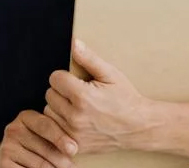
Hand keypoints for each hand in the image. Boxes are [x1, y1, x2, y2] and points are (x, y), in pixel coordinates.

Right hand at [0, 109, 77, 167]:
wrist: (9, 160)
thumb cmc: (35, 148)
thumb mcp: (43, 136)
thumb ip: (55, 136)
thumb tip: (72, 149)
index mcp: (25, 117)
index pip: (46, 125)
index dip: (60, 137)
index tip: (74, 149)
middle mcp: (13, 129)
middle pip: (46, 148)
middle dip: (63, 161)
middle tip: (72, 166)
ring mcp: (7, 147)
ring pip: (41, 165)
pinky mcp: (3, 164)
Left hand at [44, 39, 155, 154]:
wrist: (138, 127)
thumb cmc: (125, 99)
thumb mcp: (110, 74)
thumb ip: (89, 58)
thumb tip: (74, 43)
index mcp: (83, 97)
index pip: (55, 78)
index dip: (64, 76)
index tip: (75, 80)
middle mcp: (75, 117)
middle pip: (50, 95)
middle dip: (61, 91)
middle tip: (78, 93)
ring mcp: (74, 134)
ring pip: (50, 112)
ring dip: (59, 107)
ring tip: (76, 106)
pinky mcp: (75, 145)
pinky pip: (55, 130)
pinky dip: (61, 123)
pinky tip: (74, 119)